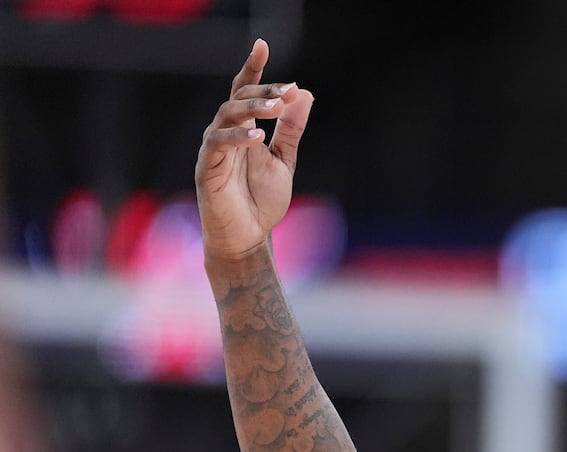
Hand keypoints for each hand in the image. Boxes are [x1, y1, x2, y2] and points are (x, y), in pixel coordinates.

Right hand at [195, 39, 313, 262]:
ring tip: (276, 108)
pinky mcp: (207, 167)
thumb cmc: (261, 200)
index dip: (253, 69)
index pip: (244, 91)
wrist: (249, 237)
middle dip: (262, 92)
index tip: (262, 45)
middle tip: (287, 91)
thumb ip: (291, 129)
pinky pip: (218, 143)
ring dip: (252, 108)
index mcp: (243, 128)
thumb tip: (305, 94)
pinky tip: (258, 136)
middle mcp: (225, 132)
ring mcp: (214, 148)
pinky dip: (238, 137)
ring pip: (226, 114)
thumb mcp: (284, 160)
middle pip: (238, 98)